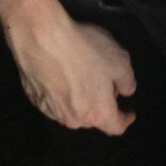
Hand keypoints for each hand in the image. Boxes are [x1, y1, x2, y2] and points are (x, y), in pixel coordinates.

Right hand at [9, 11, 136, 133]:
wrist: (43, 38)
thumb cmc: (85, 50)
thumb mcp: (119, 60)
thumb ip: (127, 81)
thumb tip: (126, 91)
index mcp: (97, 113)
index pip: (116, 126)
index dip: (126, 120)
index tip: (130, 113)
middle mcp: (74, 119)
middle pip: (93, 118)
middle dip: (101, 104)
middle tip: (104, 83)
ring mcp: (52, 112)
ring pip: (73, 110)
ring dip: (80, 99)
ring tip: (81, 76)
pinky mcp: (36, 101)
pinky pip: (54, 101)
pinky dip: (61, 93)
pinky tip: (61, 73)